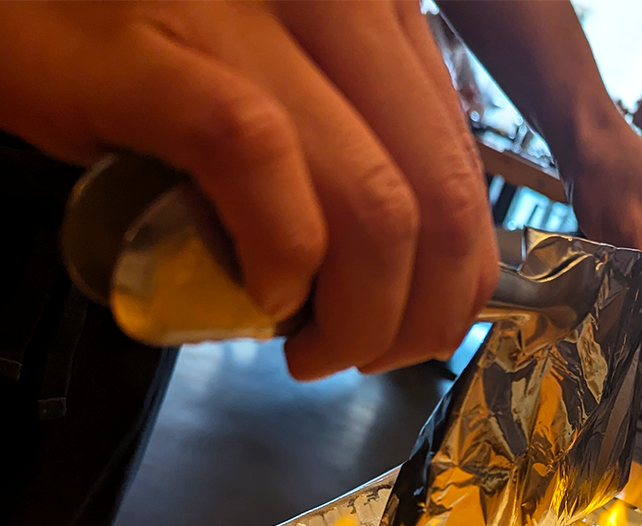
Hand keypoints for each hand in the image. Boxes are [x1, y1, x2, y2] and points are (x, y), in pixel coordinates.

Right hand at [0, 0, 498, 378]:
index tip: (423, 327)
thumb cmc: (165, 42)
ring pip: (373, 205)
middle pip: (437, 203)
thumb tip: (411, 264)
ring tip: (315, 351)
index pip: (464, 175)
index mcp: (382, 16)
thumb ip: (362, 146)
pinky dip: (279, 259)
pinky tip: (263, 295)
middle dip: (420, 319)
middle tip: (369, 357)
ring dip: (360, 316)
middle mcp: (339, 3)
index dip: (461, 280)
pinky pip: (259, 166)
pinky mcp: (159, 48)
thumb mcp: (296, 85)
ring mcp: (250, 16)